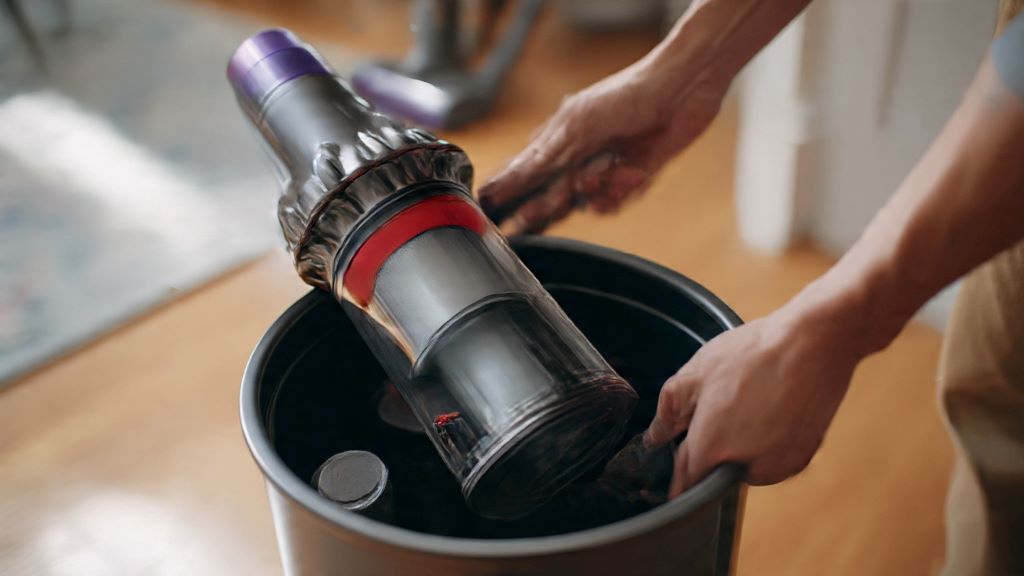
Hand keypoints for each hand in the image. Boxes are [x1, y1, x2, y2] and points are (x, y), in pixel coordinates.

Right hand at [478, 58, 727, 234]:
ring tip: (613, 171)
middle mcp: (578, 156)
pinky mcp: (631, 177)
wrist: (683, 90)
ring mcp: (604, 167)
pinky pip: (617, 201)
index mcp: (557, 139)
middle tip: (557, 205)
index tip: (499, 216)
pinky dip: (624, 192)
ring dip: (601, 192)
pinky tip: (634, 173)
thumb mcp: (575, 127)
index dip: (511, 195)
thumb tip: (505, 180)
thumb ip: (541, 160)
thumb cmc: (626, 96)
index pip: (524, 174)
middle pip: (553, 196)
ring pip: (588, 202)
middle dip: (556, 203)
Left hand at [643, 300, 865, 495]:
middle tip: (719, 410)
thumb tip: (655, 438)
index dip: (677, 473)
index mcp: (712, 449)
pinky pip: (773, 458)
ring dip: (741, 446)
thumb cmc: (753, 354)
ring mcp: (778, 465)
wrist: (814, 343)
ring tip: (748, 403)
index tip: (677, 466)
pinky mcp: (803, 458)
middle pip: (716, 472)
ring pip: (746, 466)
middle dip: (711, 449)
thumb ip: (668, 413)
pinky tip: (771, 408)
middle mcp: (746, 467)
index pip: (685, 482)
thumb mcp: (695, 374)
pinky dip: (768, 442)